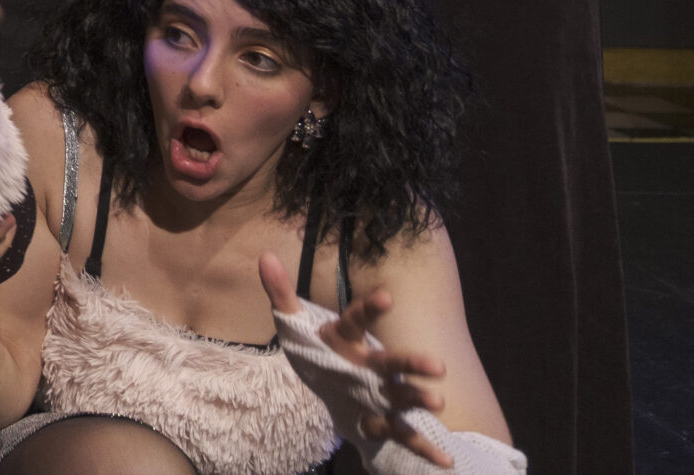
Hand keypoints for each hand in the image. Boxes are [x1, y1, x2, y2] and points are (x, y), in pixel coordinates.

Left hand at [260, 255, 451, 465]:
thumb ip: (282, 295)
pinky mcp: (385, 420)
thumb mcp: (297, 328)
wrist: (338, 392)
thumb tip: (265, 257)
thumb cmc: (320, 354)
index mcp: (347, 340)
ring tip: (438, 404)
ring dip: (418, 399)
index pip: (356, 321)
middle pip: (390, 361)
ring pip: (402, 395)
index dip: (369, 309)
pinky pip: (405, 434)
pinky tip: (446, 462)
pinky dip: (424, 448)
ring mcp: (380, 393)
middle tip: (437, 366)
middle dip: (412, 363)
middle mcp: (370, 365)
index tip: (386, 297)